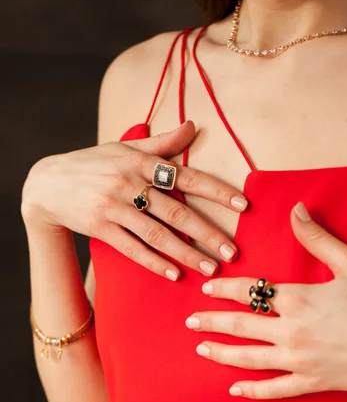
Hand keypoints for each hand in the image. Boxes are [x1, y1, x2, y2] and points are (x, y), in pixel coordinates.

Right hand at [20, 121, 247, 279]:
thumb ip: (162, 142)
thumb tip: (193, 126)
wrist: (48, 183)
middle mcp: (129, 182)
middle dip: (207, 232)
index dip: (216, 191)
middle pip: (177, 210)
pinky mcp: (100, 227)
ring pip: (157, 234)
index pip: (187, 176)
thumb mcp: (125, 147)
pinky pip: (132, 248)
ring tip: (210, 268)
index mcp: (141, 161)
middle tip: (232, 251)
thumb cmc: (94, 163)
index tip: (242, 206)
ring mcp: (113, 206)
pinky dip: (154, 262)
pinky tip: (174, 274)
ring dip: (186, 253)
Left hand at [185, 202, 346, 398]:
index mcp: (298, 298)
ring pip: (249, 358)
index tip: (207, 289)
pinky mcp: (313, 381)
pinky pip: (276, 389)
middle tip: (189, 322)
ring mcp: (299, 359)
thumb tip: (296, 209)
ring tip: (201, 349)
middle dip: (211, 322)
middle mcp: (291, 330)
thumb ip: (318, 238)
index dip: (224, 289)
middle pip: (240, 325)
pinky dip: (253, 391)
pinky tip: (234, 390)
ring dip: (221, 353)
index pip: (249, 291)